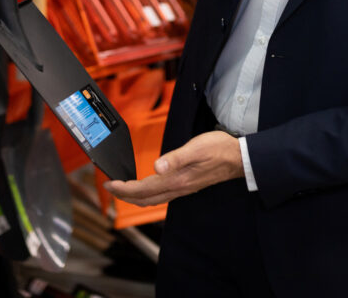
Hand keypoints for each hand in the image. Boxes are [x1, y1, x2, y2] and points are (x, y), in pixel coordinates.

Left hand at [103, 131, 244, 206]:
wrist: (239, 159)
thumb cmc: (219, 150)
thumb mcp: (196, 148)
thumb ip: (175, 158)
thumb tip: (156, 166)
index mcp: (177, 179)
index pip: (143, 189)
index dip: (123, 189)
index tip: (109, 183)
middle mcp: (178, 188)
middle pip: (144, 198)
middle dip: (124, 195)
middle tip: (109, 187)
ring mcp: (182, 188)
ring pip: (152, 199)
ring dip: (135, 196)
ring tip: (122, 189)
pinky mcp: (187, 185)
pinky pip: (161, 195)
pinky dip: (148, 193)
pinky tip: (146, 186)